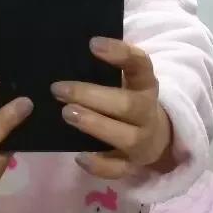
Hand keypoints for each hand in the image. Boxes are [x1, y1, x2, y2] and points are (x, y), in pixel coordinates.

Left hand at [51, 37, 172, 179]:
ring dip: (95, 125)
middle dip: (93, 96)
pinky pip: (119, 169)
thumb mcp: (124, 81)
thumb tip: (63, 53)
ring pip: (126, 136)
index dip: (120, 53)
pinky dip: (100, 165)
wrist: (153, 136)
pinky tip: (79, 157)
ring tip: (67, 114)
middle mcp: (147, 112)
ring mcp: (142, 140)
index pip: (140, 64)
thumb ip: (101, 69)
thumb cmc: (125, 100)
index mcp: (145, 84)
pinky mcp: (132, 164)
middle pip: (129, 105)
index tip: (93, 43)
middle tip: (59, 89)